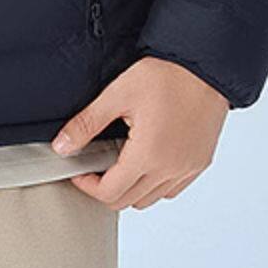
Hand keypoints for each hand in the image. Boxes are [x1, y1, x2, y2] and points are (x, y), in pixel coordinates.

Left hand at [51, 57, 229, 210]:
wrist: (205, 66)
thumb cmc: (167, 75)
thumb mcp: (118, 94)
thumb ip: (87, 123)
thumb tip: (62, 146)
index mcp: (148, 154)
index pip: (110, 193)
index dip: (87, 186)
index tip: (80, 171)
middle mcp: (170, 168)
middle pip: (128, 202)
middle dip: (105, 189)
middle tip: (95, 166)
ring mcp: (187, 168)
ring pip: (150, 199)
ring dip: (130, 188)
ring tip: (120, 161)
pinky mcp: (199, 163)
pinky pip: (171, 189)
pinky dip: (154, 184)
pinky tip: (146, 161)